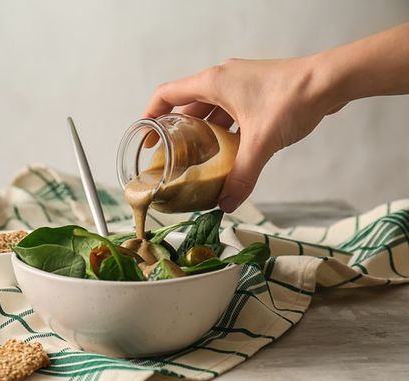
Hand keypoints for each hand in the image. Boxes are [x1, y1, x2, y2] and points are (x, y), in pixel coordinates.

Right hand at [144, 56, 343, 212]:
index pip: (166, 95)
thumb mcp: (260, 142)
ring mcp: (240, 85)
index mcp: (212, 83)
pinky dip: (225, 131)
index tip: (146, 139)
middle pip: (186, 106)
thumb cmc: (292, 98)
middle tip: (172, 157)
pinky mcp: (255, 92)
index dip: (150, 117)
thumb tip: (227, 203)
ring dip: (203, 133)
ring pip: (210, 110)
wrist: (331, 80)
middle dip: (177, 132)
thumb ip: (242, 175)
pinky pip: (229, 112)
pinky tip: (229, 152)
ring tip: (198, 159)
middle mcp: (222, 80)